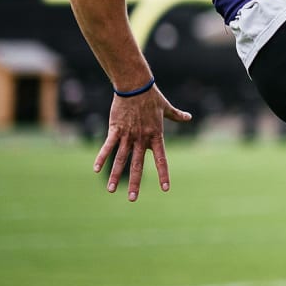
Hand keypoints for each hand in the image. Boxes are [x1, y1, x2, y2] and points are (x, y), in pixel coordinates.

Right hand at [94, 85, 192, 200]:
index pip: (161, 159)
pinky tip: (96, 169)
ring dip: (116, 175)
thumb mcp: (166, 108)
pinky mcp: (115, 129)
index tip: (165, 189)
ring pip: (121, 159)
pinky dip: (102, 157)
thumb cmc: (152, 97)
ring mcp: (128, 135)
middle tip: (132, 199)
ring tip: (112, 190)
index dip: (163, 174)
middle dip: (135, 183)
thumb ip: (177, 115)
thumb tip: (189, 117)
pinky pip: (108, 146)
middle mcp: (142, 138)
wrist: (135, 86)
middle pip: (138, 165)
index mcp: (156, 136)